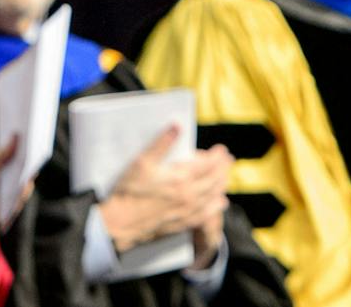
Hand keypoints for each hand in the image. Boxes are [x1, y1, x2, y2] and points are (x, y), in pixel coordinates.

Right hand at [97, 125, 230, 258]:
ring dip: (221, 185)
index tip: (222, 149)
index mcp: (181, 178)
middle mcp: (189, 195)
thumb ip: (162, 143)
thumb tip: (177, 126)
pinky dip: (216, 207)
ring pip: (212, 196)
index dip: (217, 156)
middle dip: (223, 168)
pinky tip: (220, 203)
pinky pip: (206, 215)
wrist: (121, 223)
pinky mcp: (182, 223)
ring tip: (225, 177)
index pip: (207, 164)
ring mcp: (187, 211)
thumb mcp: (143, 162)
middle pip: (213, 180)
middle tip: (228, 160)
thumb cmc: (130, 191)